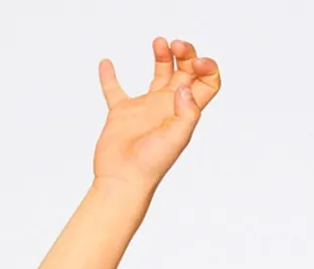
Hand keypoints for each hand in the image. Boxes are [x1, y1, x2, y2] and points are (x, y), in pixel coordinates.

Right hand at [93, 35, 221, 189]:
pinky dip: (110, 76)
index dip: (206, 68)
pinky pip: (116, 90)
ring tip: (159, 42)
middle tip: (175, 45)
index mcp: (184, 112)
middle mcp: (169, 107)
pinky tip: (107, 64)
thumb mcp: (176, 139)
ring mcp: (146, 108)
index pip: (206, 84)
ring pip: (160, 74)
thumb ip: (186, 112)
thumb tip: (184, 87)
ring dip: (163, 56)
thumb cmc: (150, 166)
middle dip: (185, 54)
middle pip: (185, 73)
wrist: (123, 180)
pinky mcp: (123, 112)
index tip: (194, 61)